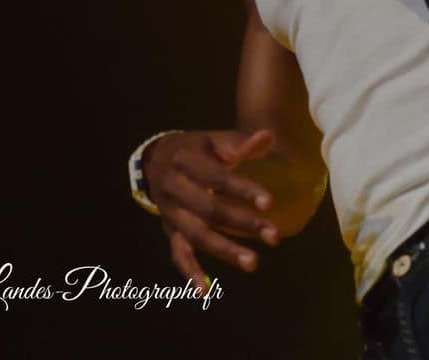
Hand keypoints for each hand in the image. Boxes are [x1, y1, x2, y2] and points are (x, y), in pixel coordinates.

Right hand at [142, 128, 279, 292]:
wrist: (154, 158)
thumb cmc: (194, 149)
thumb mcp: (212, 140)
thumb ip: (239, 142)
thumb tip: (267, 137)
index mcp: (187, 160)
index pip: (217, 178)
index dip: (243, 190)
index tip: (270, 203)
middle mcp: (174, 187)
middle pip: (209, 209)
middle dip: (242, 223)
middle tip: (273, 236)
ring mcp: (170, 212)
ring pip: (196, 234)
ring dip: (224, 250)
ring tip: (252, 262)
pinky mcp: (169, 230)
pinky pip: (178, 253)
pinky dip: (190, 273)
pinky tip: (205, 292)